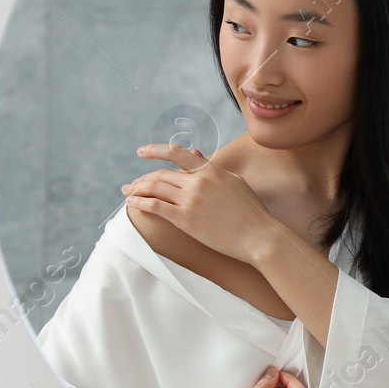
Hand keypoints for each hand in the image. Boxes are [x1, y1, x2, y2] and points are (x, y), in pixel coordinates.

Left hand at [124, 144, 277, 264]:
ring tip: (128, 192)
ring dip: (137, 189)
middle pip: (161, 174)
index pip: (177, 154)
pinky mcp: (185, 219)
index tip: (142, 152)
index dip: (156, 151)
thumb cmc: (252, 212)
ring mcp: (191, 200)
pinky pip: (154, 206)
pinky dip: (139, 202)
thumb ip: (213, 169)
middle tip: (132, 184)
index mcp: (211, 171)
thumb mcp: (235, 183)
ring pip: (154, 188)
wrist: (260, 236)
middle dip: (142, 178)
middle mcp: (198, 182)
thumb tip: (195, 155)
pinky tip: (132, 203)